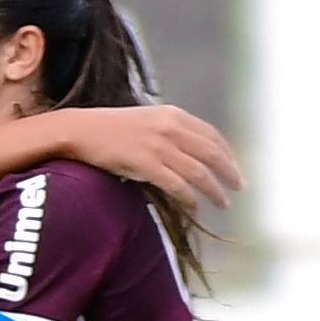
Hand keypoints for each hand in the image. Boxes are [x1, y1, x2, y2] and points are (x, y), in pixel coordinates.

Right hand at [57, 105, 244, 213]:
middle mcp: (170, 128)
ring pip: (198, 172)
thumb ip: (171, 130)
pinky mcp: (145, 164)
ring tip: (223, 203)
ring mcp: (158, 146)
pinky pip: (176, 185)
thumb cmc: (110, 128)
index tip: (235, 168)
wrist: (80, 130)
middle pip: (211, 154)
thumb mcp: (148, 119)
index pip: (211, 135)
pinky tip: (194, 206)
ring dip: (214, 190)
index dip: (228, 154)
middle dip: (229, 173)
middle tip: (239, 188)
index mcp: (173, 115)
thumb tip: (191, 152)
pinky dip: (189, 197)